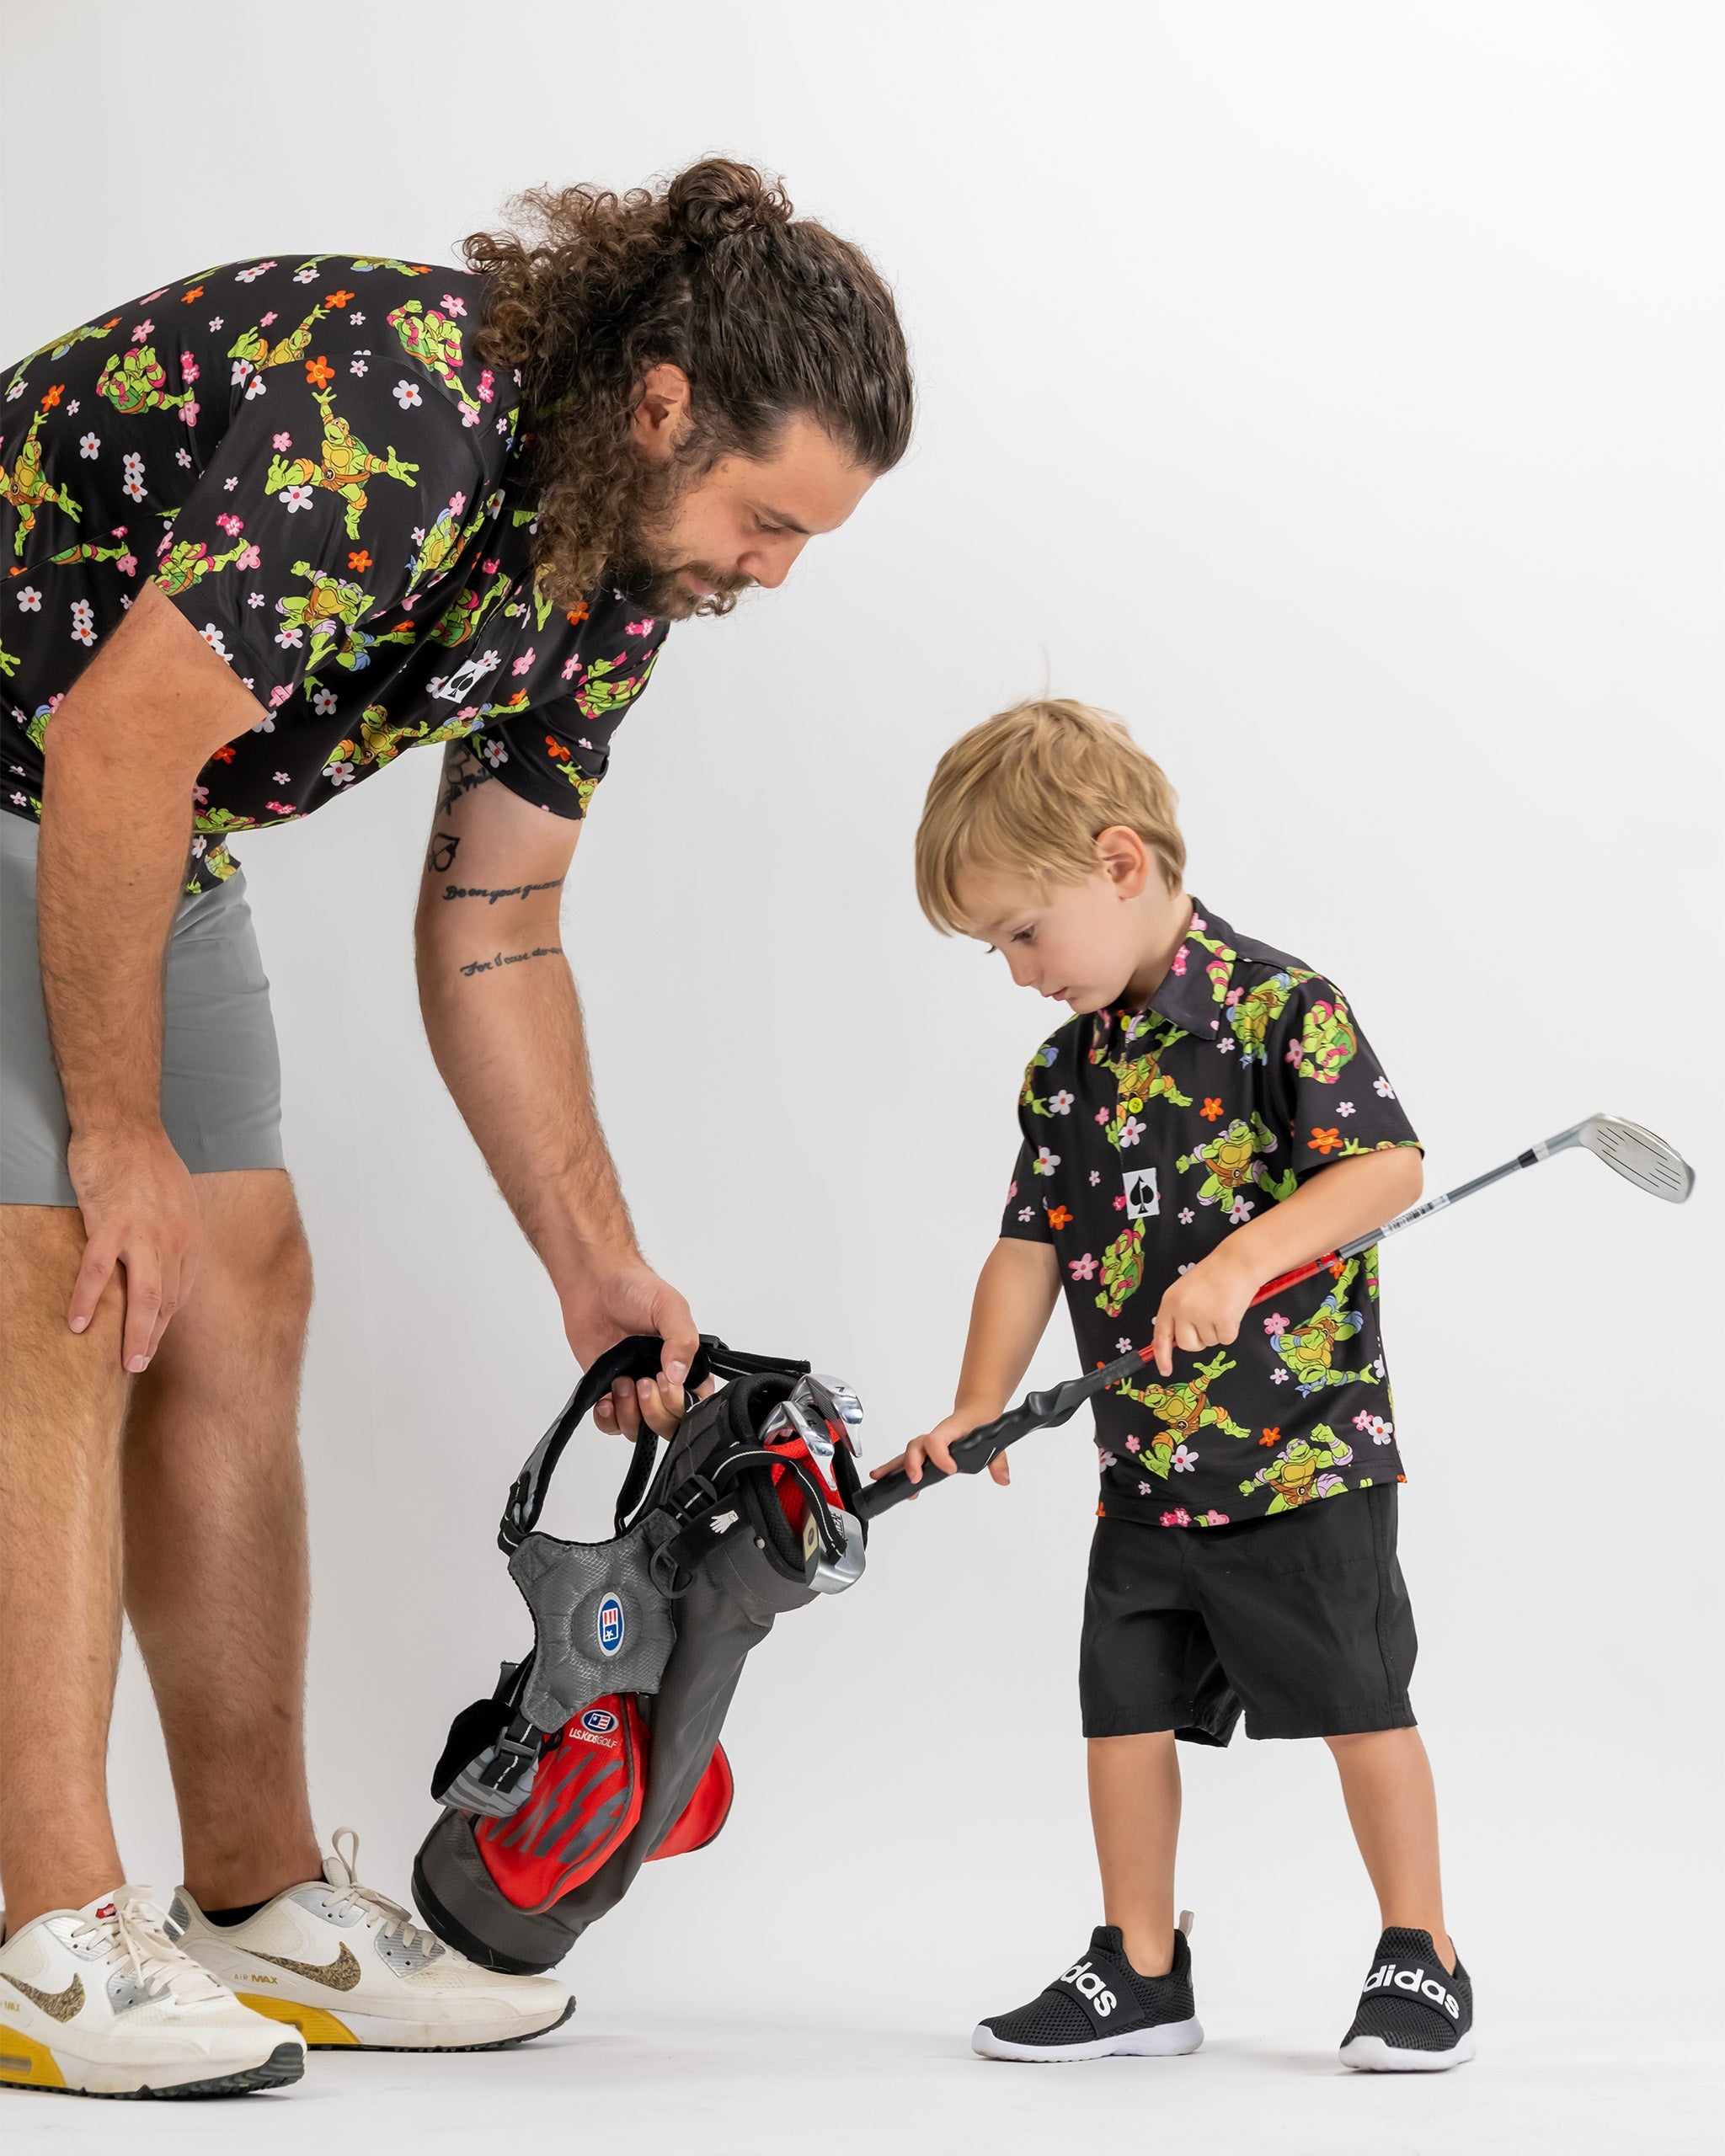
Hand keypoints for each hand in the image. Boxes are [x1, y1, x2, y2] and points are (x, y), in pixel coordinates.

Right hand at [65, 1125, 201, 1371]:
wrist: (124, 1128)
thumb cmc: (147, 1161)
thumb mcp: (178, 1201)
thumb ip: (175, 1233)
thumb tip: (168, 1260)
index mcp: (190, 1235)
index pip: (181, 1290)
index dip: (168, 1320)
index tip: (155, 1340)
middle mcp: (174, 1240)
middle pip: (167, 1301)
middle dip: (155, 1337)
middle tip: (140, 1365)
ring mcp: (143, 1235)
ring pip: (143, 1296)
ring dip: (134, 1333)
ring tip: (125, 1360)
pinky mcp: (110, 1225)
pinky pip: (98, 1273)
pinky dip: (87, 1301)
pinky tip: (78, 1323)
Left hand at [555, 1252, 703, 1438]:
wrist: (595, 1282)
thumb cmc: (635, 1288)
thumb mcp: (669, 1307)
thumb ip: (682, 1340)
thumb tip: (679, 1374)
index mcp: (687, 1363)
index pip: (696, 1404)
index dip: (680, 1403)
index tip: (664, 1382)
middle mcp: (663, 1381)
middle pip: (669, 1425)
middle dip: (655, 1412)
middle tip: (643, 1382)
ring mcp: (636, 1388)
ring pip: (640, 1429)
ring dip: (630, 1414)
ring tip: (622, 1383)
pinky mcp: (609, 1391)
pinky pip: (611, 1424)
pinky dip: (608, 1419)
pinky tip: (606, 1398)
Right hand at [870, 1404, 1010, 1491]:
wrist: (976, 1411)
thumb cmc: (982, 1423)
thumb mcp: (995, 1439)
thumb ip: (999, 1460)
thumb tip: (1003, 1479)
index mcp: (952, 1429)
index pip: (938, 1439)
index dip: (941, 1455)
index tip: (951, 1470)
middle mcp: (937, 1436)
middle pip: (917, 1445)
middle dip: (912, 1462)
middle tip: (915, 1479)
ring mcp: (929, 1444)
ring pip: (908, 1452)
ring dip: (894, 1465)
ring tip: (880, 1478)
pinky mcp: (927, 1451)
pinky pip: (908, 1459)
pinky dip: (895, 1468)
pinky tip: (885, 1479)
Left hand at [1150, 1249, 1257, 1375]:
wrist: (1237, 1262)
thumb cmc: (1214, 1276)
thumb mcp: (1186, 1291)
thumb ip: (1179, 1313)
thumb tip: (1177, 1341)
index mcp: (1170, 1301)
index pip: (1161, 1334)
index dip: (1162, 1355)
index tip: (1165, 1370)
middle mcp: (1182, 1310)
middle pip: (1188, 1345)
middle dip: (1199, 1340)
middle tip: (1209, 1320)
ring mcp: (1202, 1315)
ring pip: (1209, 1342)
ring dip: (1217, 1330)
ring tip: (1221, 1307)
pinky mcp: (1223, 1321)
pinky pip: (1226, 1340)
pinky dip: (1231, 1330)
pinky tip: (1232, 1311)